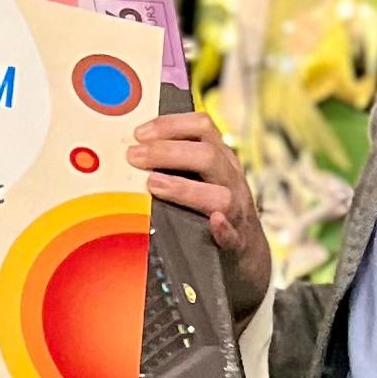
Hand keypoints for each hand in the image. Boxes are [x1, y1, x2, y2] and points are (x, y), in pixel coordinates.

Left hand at [128, 112, 271, 330]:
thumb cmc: (212, 208)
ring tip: (153, 185)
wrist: (246, 253)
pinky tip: (212, 222)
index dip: (170, 124)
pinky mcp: (237, 242)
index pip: (202, 126)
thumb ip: (175, 160)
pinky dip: (222, 228)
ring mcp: (237, 210)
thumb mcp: (202, 176)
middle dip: (167, 152)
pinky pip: (233, 234)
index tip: (139, 133)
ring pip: (220, 194)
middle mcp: (230, 179)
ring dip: (185, 188)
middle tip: (134, 157)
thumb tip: (129, 148)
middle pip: (207, 155)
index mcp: (221, 158)